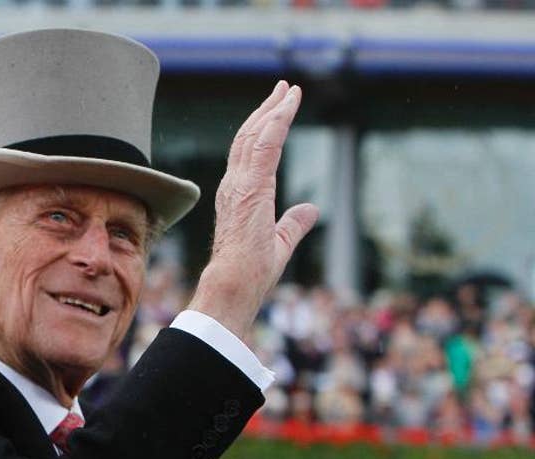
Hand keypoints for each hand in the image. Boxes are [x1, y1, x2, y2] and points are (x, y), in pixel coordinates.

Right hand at [188, 81, 319, 341]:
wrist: (234, 284)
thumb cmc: (251, 272)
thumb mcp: (280, 243)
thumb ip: (294, 223)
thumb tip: (310, 210)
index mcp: (239, 196)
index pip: (249, 155)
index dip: (263, 129)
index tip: (278, 110)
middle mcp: (234, 185)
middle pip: (248, 137)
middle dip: (266, 111)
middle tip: (283, 90)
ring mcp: (239, 184)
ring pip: (255, 135)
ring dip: (273, 110)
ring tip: (288, 90)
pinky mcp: (251, 186)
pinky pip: (264, 144)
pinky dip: (277, 120)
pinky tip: (288, 104)